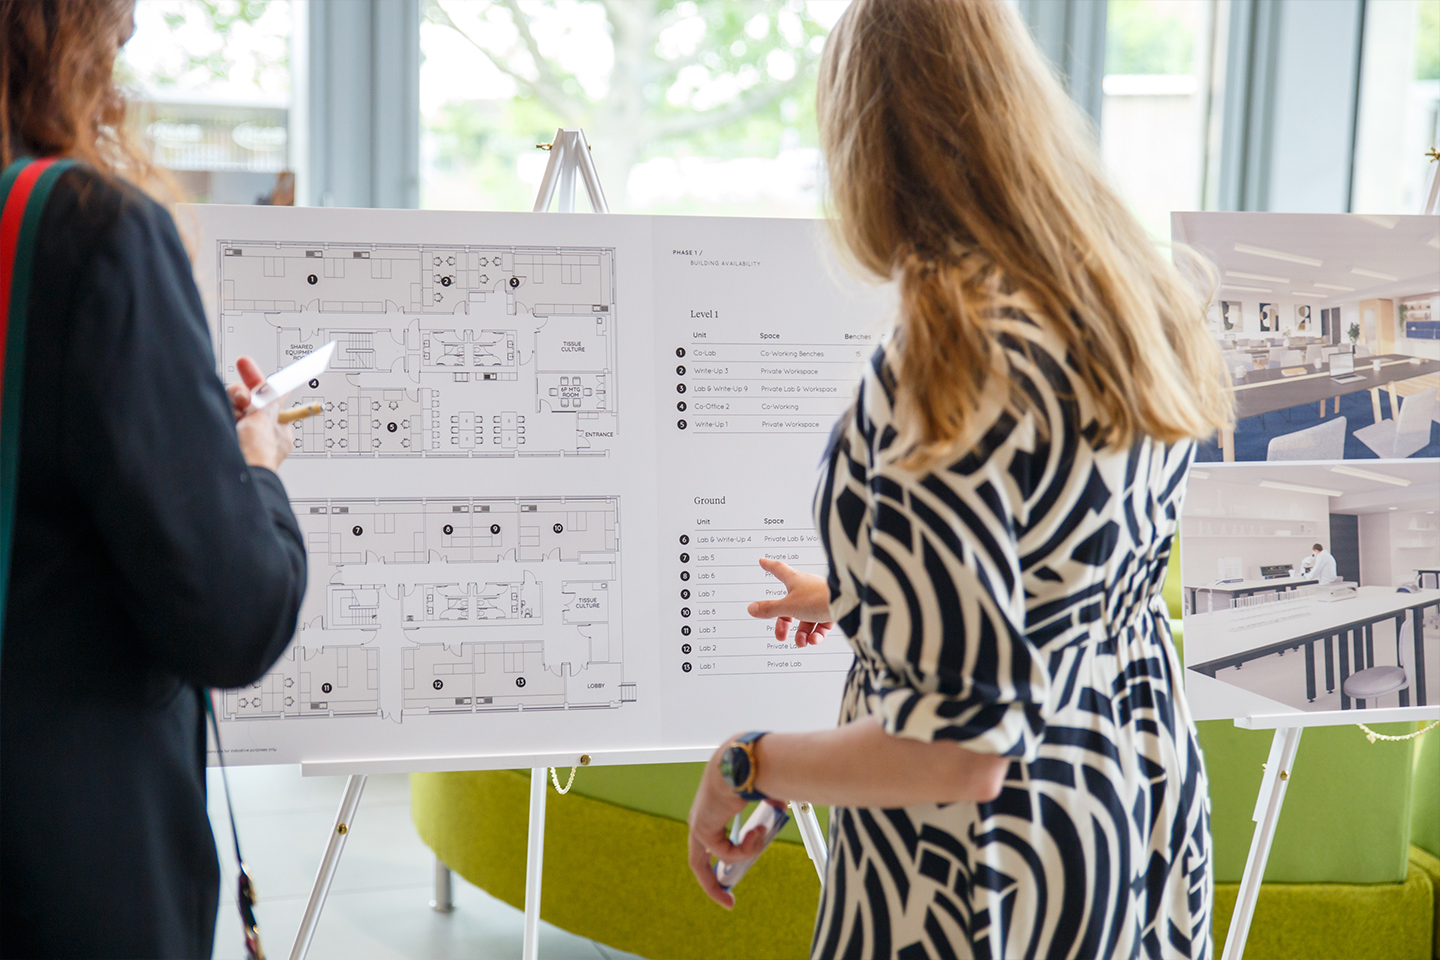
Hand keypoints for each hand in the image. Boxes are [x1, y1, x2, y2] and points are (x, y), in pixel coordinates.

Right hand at [228, 356, 290, 472]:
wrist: (233, 477)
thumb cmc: (256, 456)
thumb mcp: (265, 419)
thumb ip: (268, 399)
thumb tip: (276, 387)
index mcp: (277, 431)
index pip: (268, 399)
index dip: (257, 382)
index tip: (245, 364)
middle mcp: (257, 434)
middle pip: (246, 401)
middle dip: (240, 395)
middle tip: (241, 399)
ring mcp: (238, 436)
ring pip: (230, 407)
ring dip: (231, 404)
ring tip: (234, 415)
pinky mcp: (221, 437)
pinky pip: (218, 414)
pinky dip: (219, 412)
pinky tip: (221, 417)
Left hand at [687, 740, 772, 908]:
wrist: (745, 761)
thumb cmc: (753, 770)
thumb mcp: (761, 791)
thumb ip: (768, 802)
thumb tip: (779, 806)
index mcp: (711, 807)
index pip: (710, 839)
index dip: (721, 857)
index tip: (732, 876)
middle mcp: (700, 817)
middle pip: (698, 860)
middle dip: (712, 884)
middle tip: (729, 902)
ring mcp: (698, 824)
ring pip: (706, 862)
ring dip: (739, 858)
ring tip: (759, 835)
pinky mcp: (703, 830)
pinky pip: (724, 854)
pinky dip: (743, 849)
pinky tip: (756, 831)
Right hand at [746, 557, 832, 647]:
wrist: (847, 603)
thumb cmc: (818, 597)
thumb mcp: (788, 606)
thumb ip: (770, 609)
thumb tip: (752, 609)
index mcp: (795, 581)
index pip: (779, 570)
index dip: (769, 566)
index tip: (763, 562)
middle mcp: (807, 589)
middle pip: (789, 606)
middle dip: (784, 624)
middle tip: (781, 636)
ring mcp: (820, 600)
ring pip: (806, 619)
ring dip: (802, 634)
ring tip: (802, 642)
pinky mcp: (831, 611)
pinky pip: (820, 625)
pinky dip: (816, 635)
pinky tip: (814, 640)